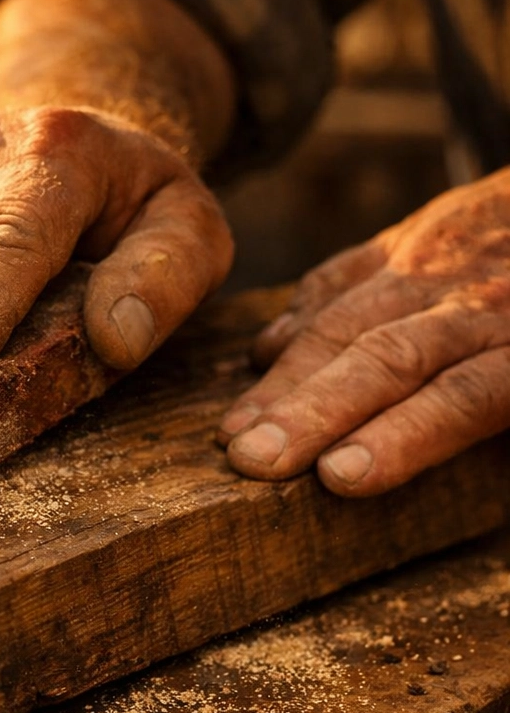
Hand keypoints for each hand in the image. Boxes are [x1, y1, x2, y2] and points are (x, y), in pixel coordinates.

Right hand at [218, 167, 509, 495]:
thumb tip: (457, 446)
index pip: (462, 397)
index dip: (401, 438)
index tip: (338, 477)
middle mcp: (476, 301)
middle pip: (386, 360)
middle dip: (313, 412)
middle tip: (253, 460)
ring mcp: (432, 261)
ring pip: (345, 321)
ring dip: (285, 380)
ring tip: (235, 430)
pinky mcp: (405, 235)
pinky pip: (340, 277)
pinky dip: (296, 318)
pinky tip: (262, 357)